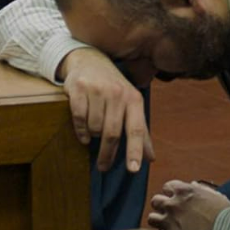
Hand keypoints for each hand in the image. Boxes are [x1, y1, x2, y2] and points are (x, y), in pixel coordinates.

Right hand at [57, 48, 155, 172]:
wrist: (90, 60)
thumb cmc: (113, 88)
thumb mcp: (131, 104)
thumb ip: (140, 131)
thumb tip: (150, 158)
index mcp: (134, 99)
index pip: (137, 129)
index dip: (135, 150)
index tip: (133, 170)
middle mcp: (117, 93)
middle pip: (112, 133)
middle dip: (107, 154)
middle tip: (103, 167)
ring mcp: (97, 90)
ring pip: (94, 128)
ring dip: (93, 136)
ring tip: (94, 132)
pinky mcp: (78, 88)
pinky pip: (79, 119)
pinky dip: (81, 131)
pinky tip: (83, 132)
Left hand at [147, 179, 229, 229]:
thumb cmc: (225, 214)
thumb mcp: (214, 195)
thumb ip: (200, 189)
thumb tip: (192, 185)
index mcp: (184, 191)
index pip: (167, 187)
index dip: (171, 194)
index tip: (174, 199)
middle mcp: (174, 204)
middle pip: (156, 201)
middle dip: (162, 206)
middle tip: (169, 213)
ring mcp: (170, 221)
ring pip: (152, 218)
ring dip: (159, 221)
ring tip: (167, 226)